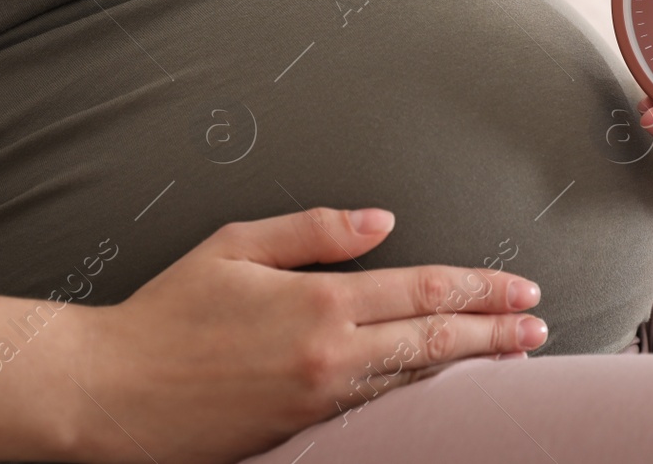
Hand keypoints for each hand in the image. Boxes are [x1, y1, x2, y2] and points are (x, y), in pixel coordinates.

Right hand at [69, 207, 545, 463]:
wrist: (114, 392)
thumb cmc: (167, 311)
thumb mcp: (235, 245)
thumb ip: (313, 229)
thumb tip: (381, 221)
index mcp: (319, 302)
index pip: (424, 292)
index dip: (480, 290)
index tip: (521, 287)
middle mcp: (331, 356)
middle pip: (436, 342)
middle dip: (496, 332)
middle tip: (539, 325)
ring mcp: (321, 400)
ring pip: (414, 379)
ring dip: (469, 364)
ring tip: (512, 353)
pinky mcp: (303, 430)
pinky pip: (380, 407)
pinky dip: (421, 391)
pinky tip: (440, 384)